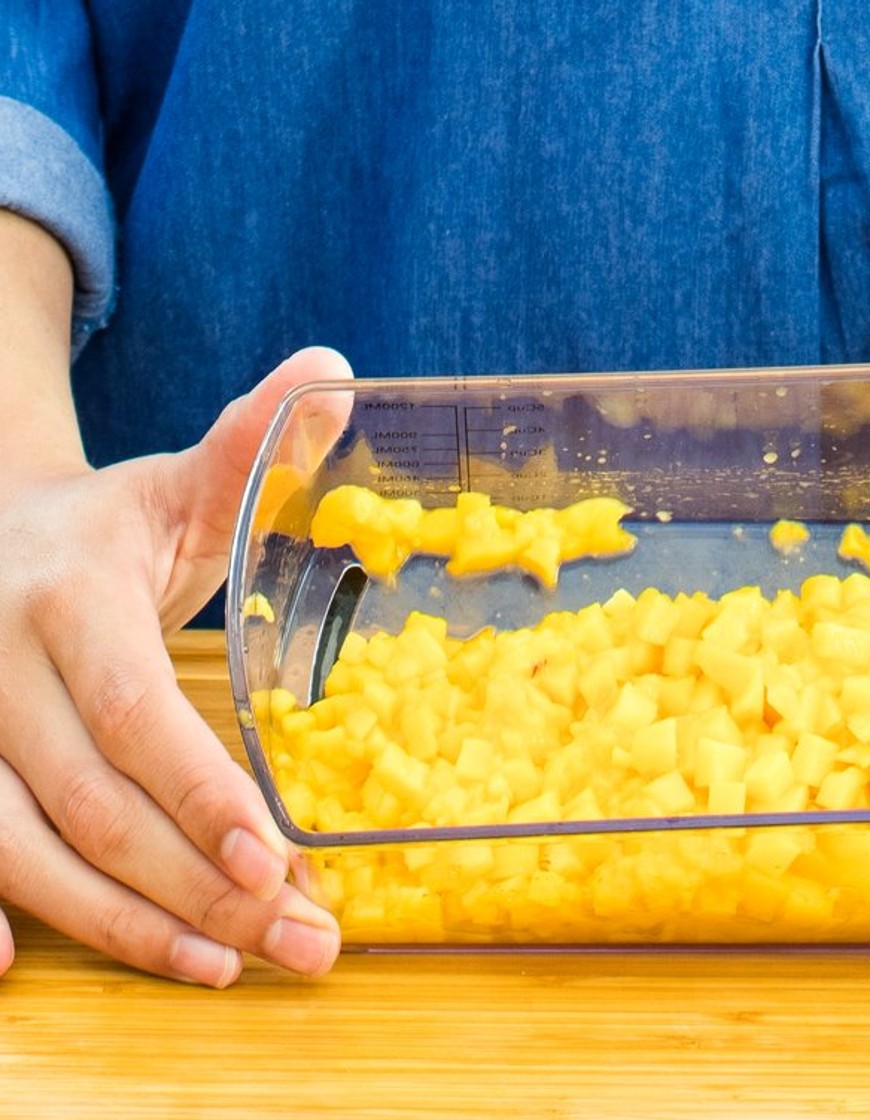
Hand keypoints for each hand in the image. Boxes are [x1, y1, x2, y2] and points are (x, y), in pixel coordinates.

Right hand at [0, 347, 350, 985]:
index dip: (198, 793)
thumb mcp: (178, 484)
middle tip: (296, 942)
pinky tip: (29, 973)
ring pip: (23, 848)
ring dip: (124, 922)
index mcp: (66, 596)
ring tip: (223, 968)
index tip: (277, 863)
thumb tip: (338, 370)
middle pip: (91, 802)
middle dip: (194, 883)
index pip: (132, 711)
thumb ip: (251, 444)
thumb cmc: (109, 528)